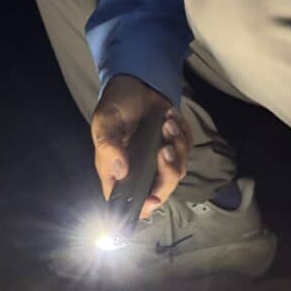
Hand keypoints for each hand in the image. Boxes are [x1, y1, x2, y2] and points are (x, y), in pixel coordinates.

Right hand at [91, 74, 192, 219]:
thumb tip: (121, 171)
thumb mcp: (104, 122)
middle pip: (160, 191)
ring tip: (167, 122)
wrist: (136, 83)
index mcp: (117, 171)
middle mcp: (139, 170)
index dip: (141, 207)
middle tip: (164, 148)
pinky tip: (170, 117)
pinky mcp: (174, 146)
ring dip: (176, 146)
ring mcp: (158, 160)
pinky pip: (187, 150)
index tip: (151, 199)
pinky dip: (182, 134)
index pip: (128, 202)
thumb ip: (109, 146)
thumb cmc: (115, 104)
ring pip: (177, 170)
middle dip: (167, 172)